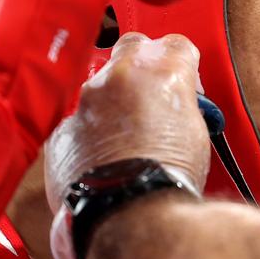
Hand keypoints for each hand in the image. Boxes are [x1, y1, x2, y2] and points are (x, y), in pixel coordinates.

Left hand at [45, 32, 211, 258]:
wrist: (129, 213)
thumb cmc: (167, 179)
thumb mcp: (196, 134)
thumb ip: (182, 105)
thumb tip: (176, 106)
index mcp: (163, 72)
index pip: (176, 44)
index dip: (181, 63)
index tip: (183, 81)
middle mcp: (121, 76)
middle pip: (133, 47)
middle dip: (142, 64)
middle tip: (153, 94)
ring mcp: (87, 101)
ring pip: (100, 84)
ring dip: (113, 101)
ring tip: (128, 136)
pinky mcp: (63, 129)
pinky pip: (77, 120)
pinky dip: (89, 132)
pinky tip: (104, 157)